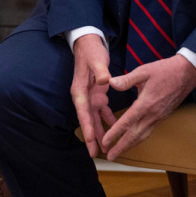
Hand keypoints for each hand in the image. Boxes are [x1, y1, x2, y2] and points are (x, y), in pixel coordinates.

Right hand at [70, 34, 116, 157]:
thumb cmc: (91, 51)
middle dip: (91, 136)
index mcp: (80, 90)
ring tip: (104, 148)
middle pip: (87, 120)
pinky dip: (108, 120)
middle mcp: (83, 96)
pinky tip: (115, 129)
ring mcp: (90, 96)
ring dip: (99, 132)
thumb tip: (105, 81)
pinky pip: (103, 111)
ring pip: (94, 118)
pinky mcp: (97, 94)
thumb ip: (101, 70)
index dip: (87, 126)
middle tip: (94, 153)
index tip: (90, 140)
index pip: (83, 111)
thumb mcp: (96, 59)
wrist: (89, 43)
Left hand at [100, 55, 195, 161]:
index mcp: (145, 104)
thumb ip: (126, 80)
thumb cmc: (165, 70)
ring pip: (142, 136)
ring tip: (118, 153)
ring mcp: (158, 117)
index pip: (127, 122)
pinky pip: (148, 131)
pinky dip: (138, 139)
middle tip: (109, 156)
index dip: (115, 133)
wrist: (188, 74)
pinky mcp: (162, 117)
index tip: (105, 142)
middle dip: (121, 147)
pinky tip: (132, 141)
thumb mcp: (144, 71)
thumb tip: (110, 83)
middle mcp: (152, 114)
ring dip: (129, 145)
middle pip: (134, 135)